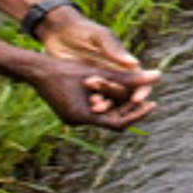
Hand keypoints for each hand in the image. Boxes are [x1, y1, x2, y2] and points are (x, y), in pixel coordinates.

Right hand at [30, 57, 161, 129]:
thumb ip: (128, 77)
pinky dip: (105, 101)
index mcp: (83, 117)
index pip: (118, 124)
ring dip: (117, 105)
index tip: (152, 104)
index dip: (137, 114)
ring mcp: (71, 118)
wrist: (35, 69)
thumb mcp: (99, 72)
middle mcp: (77, 122)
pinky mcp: (69, 111)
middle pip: (111, 120)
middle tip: (147, 99)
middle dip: (128, 109)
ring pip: (102, 115)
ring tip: (134, 96)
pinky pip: (92, 111)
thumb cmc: (65, 68)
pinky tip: (114, 91)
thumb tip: (157, 77)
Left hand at [36, 8, 159, 118]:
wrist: (57, 33)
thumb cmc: (82, 30)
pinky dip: (93, 106)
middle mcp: (115, 76)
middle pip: (126, 96)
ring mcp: (100, 83)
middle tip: (106, 100)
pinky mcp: (86, 89)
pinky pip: (94, 101)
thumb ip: (114, 49)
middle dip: (119, 103)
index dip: (142, 93)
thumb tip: (134, 63)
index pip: (140, 82)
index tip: (136, 100)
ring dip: (106, 107)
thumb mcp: (98, 37)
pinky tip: (87, 105)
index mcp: (124, 63)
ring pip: (110, 101)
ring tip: (95, 107)